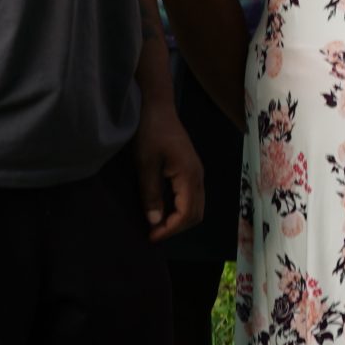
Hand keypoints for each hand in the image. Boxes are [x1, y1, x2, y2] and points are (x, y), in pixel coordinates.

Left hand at [134, 99, 204, 243]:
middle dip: (177, 228)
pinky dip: (181, 209)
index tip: (151, 236)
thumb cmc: (150, 133)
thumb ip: (151, 194)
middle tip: (154, 234)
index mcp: (189, 176)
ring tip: (158, 225)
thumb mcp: (146, 164)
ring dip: (180, 220)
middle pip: (196, 214)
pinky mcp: (191, 168)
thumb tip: (154, 222)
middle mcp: (198, 176)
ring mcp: (196, 172)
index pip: (186, 214)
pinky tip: (164, 209)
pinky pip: (192, 197)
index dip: (170, 229)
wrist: (157, 107)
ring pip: (196, 206)